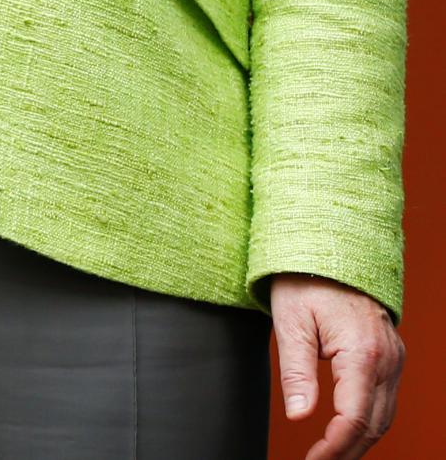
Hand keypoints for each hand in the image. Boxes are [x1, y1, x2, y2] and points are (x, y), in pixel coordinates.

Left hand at [271, 274, 402, 459]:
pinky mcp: (391, 355)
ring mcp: (394, 358)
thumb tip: (298, 416)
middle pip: (374, 424)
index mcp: (362, 353)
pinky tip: (347, 431)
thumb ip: (295, 373)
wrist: (331, 246)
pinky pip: (386, 399)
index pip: (353, 418)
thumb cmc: (305, 280)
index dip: (333, 446)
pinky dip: (369, 421)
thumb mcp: (290, 323)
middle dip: (348, 451)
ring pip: (384, 416)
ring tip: (330, 455)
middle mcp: (387, 359)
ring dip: (360, 440)